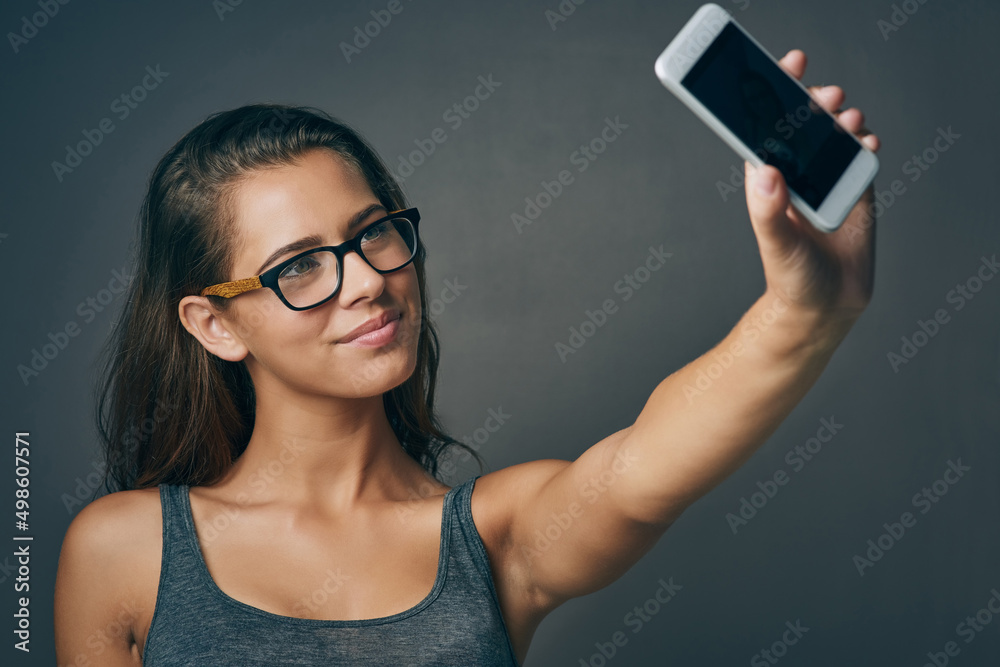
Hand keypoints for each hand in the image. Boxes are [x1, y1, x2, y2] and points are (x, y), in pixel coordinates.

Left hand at [743, 49, 880, 322]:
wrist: (824, 306)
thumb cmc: (790, 276)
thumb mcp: (776, 244)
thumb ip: (767, 211)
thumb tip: (766, 170)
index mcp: (768, 178)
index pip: (768, 126)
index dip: (777, 92)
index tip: (790, 65)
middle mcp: (796, 174)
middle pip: (805, 124)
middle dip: (816, 101)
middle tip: (828, 95)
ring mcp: (826, 180)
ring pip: (835, 136)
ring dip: (843, 120)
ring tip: (849, 119)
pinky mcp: (855, 191)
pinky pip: (861, 158)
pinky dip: (866, 145)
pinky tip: (868, 144)